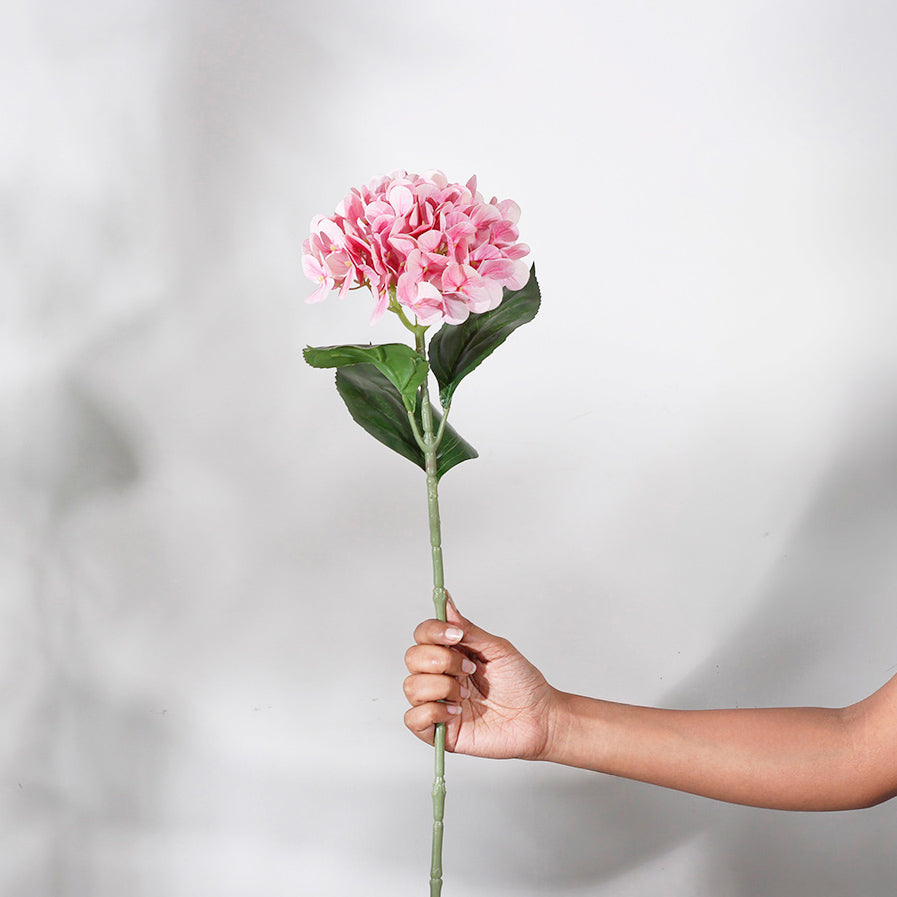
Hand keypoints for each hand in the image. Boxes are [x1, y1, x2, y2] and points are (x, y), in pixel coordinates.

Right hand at [403, 597, 558, 759]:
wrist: (537, 718)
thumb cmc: (522, 684)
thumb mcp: (497, 649)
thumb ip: (468, 629)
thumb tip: (446, 603)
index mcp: (452, 653)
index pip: (423, 635)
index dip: (433, 631)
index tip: (455, 636)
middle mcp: (439, 675)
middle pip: (412, 657)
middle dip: (441, 660)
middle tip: (470, 669)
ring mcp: (437, 702)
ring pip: (411, 686)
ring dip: (442, 687)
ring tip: (468, 695)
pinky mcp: (437, 729)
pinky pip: (413, 718)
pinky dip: (433, 712)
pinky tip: (456, 712)